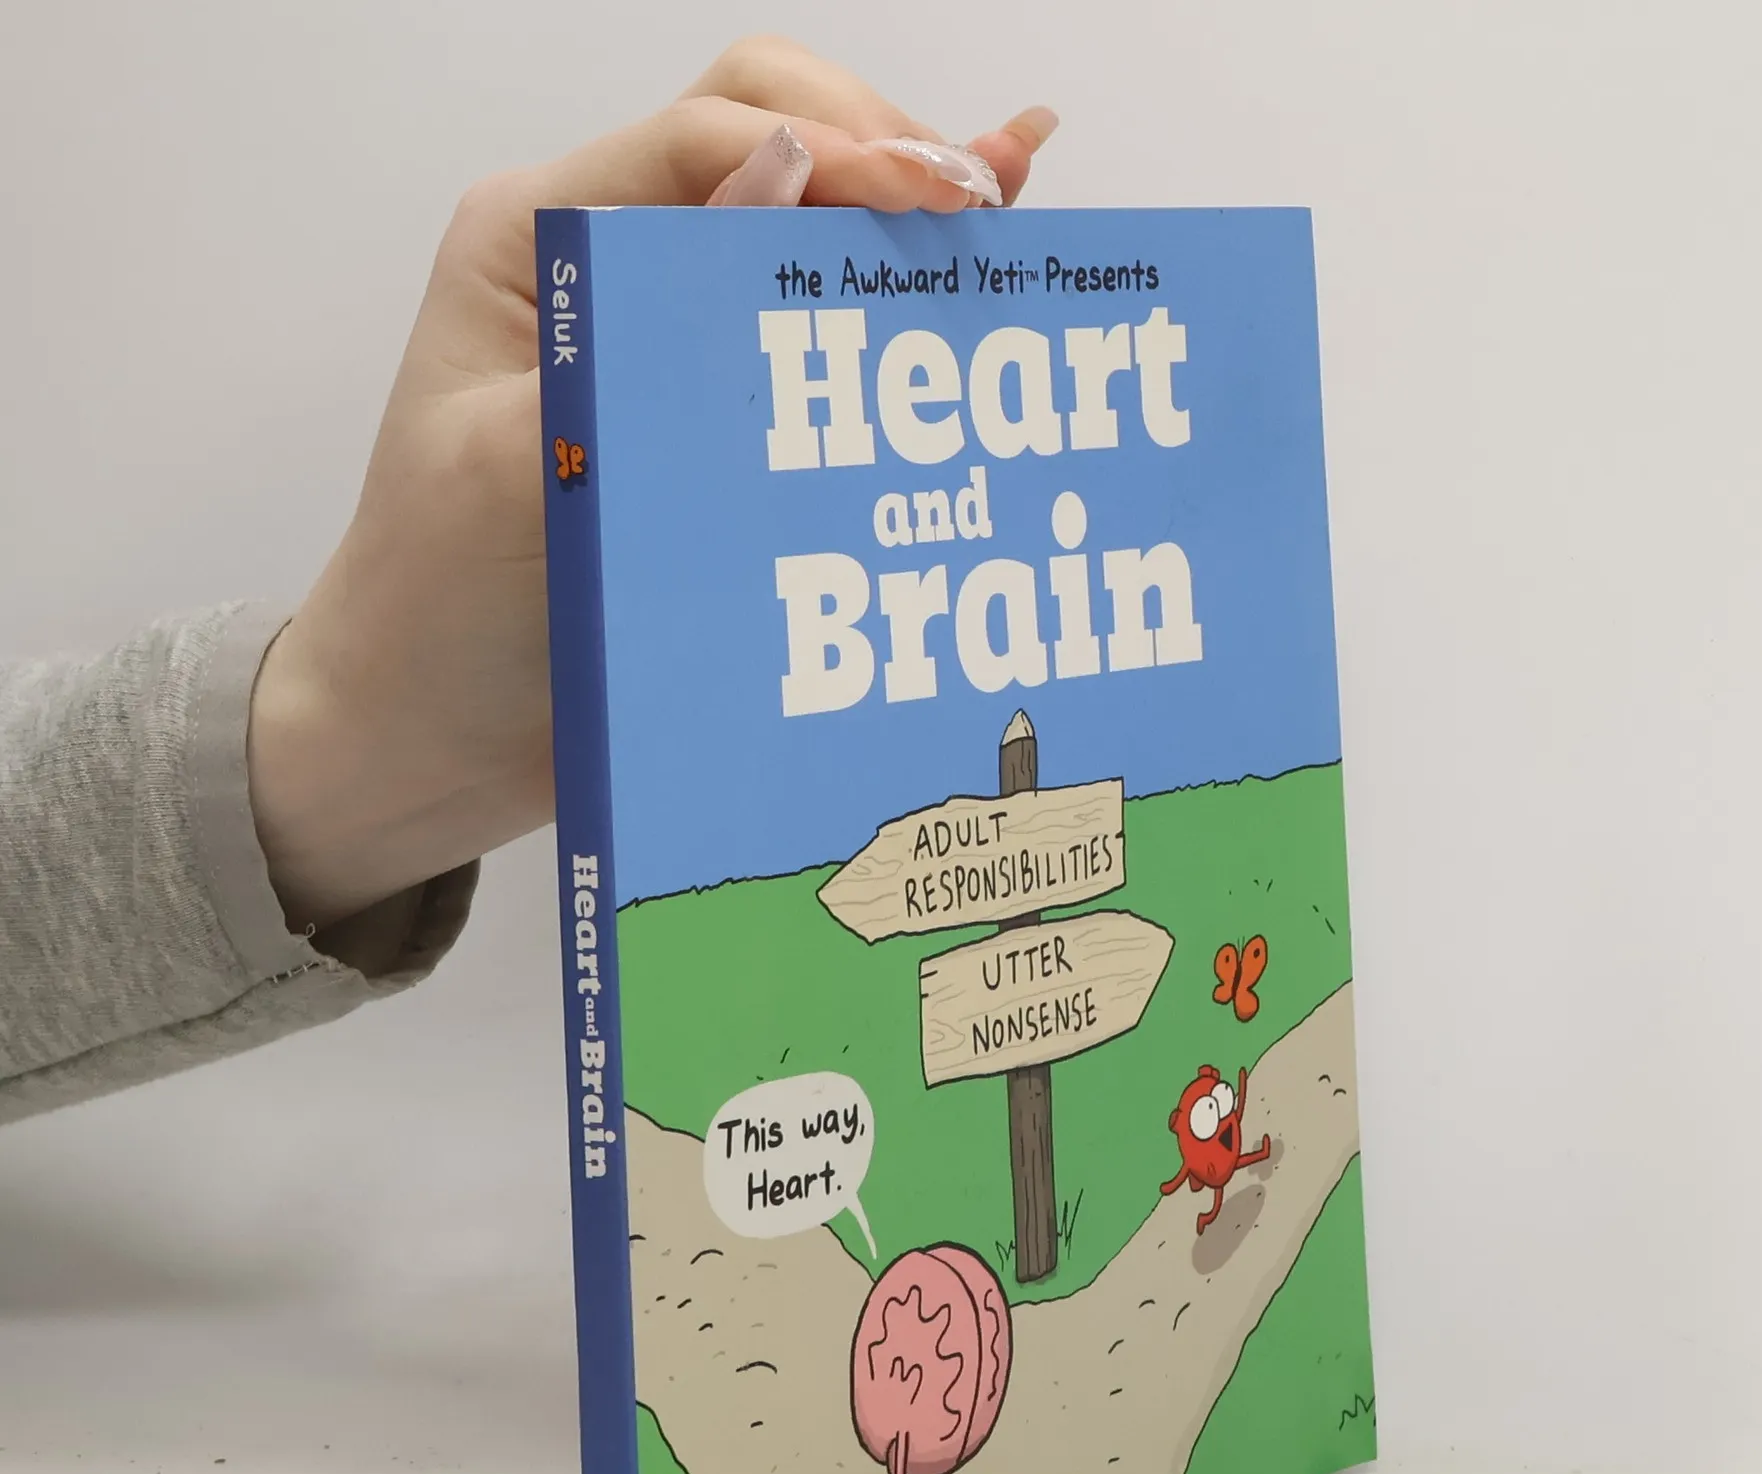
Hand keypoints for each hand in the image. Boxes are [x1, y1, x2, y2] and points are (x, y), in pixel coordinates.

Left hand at [249, 37, 1055, 933]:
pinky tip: (981, 284)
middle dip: (885, 155)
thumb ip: (649, 320)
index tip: (944, 199)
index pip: (714, 132)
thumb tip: (788, 167)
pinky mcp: (716, 419)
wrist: (436, 737)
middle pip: (777, 138)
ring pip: (810, 230)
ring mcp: (671, 340)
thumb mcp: (525, 459)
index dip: (841, 146)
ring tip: (1009, 242)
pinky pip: (820, 340)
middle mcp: (613, 267)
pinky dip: (895, 313)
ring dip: (903, 229)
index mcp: (542, 240)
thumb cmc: (442, 608)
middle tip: (985, 216)